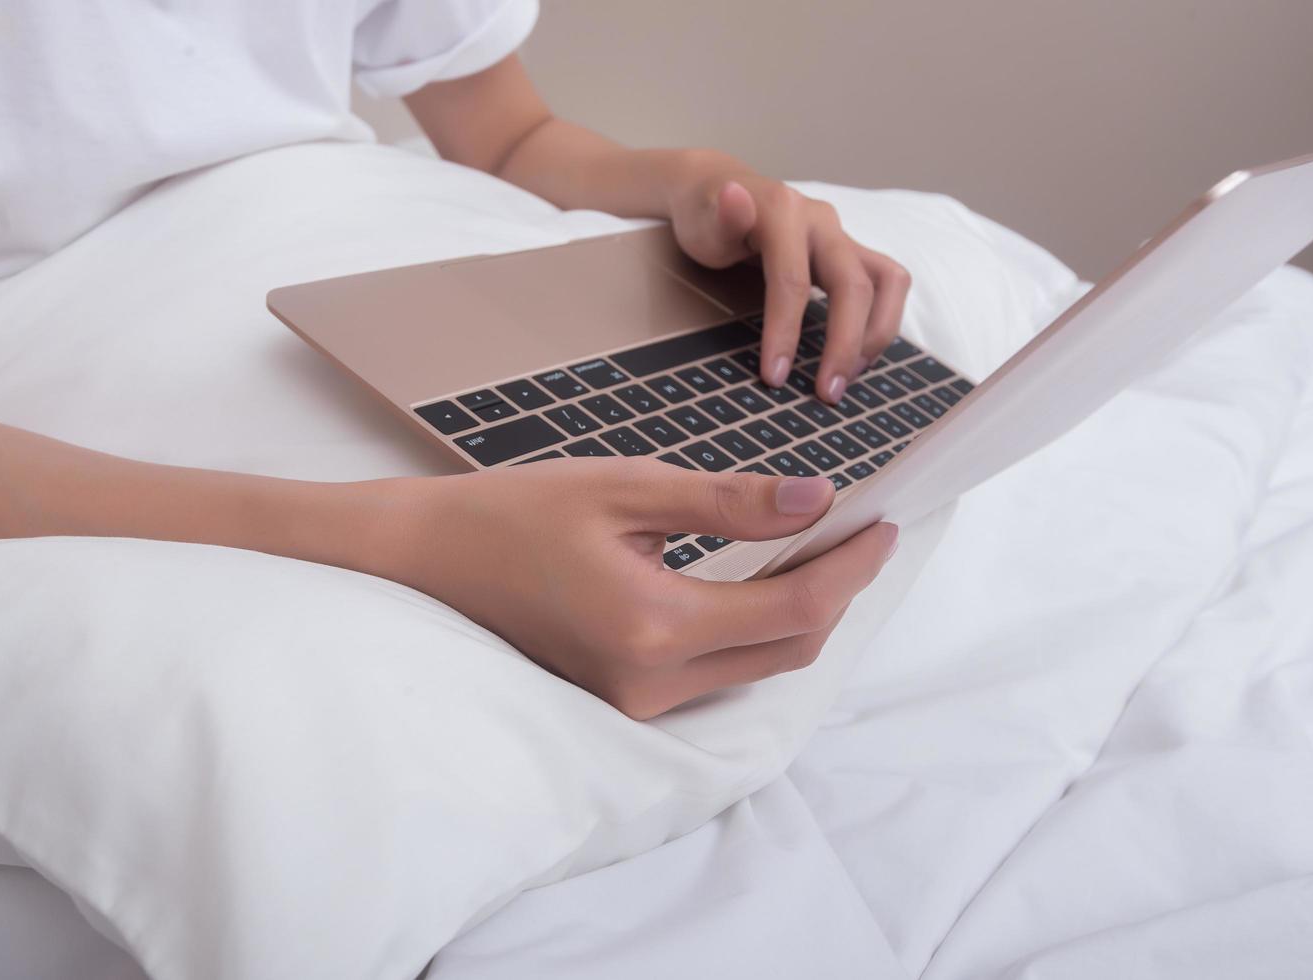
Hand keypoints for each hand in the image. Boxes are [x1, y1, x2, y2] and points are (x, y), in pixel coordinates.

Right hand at [361, 458, 899, 719]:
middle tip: (858, 530)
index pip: (794, 609)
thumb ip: (728, 502)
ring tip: (819, 546)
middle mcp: (651, 681)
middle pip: (787, 650)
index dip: (851, 567)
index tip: (882, 523)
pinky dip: (753, 628)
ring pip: (756, 666)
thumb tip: (817, 500)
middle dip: (836, 591)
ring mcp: (636, 699)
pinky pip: (717, 671)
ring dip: (798, 612)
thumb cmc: (515, 512)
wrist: (431, 560)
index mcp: (653, 625)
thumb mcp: (625, 487)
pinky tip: (761, 578)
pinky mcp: (625, 697)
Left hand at [664, 152, 911, 403]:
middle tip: (827, 394)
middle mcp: (822, 223)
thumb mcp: (703, 219)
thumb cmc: (707, 214)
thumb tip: (734, 195)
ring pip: (888, 281)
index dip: (785, 332)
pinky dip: (880, 322)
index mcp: (784, 214)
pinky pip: (886, 285)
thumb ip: (723, 216)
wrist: (721, 192)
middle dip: (844, 344)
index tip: (774, 376)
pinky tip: (856, 356)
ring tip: (848, 376)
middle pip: (853, 284)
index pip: (793, 281)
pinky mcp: (851, 254)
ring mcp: (841, 237)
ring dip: (877, 334)